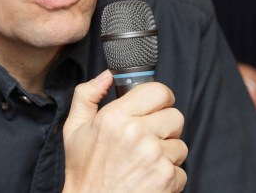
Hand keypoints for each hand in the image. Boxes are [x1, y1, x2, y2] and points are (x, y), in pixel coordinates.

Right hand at [62, 70, 186, 192]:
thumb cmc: (84, 172)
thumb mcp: (74, 130)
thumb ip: (87, 95)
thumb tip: (106, 76)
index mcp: (115, 118)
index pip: (158, 91)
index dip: (159, 99)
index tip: (154, 107)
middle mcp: (137, 134)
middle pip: (175, 116)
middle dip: (164, 127)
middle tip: (147, 139)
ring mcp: (155, 157)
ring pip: (180, 145)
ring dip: (166, 154)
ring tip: (144, 163)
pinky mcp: (168, 178)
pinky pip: (181, 169)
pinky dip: (168, 176)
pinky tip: (148, 179)